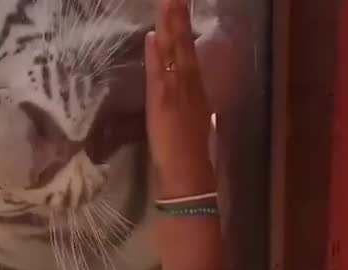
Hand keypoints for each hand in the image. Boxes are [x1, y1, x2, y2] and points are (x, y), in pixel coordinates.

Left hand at [144, 0, 220, 197]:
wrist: (189, 174)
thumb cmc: (190, 151)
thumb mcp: (192, 118)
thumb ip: (186, 95)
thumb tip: (180, 72)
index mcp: (195, 90)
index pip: (188, 53)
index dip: (184, 29)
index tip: (179, 7)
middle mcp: (188, 87)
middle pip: (182, 48)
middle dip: (178, 20)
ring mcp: (176, 93)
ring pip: (173, 55)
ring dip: (170, 28)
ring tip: (168, 3)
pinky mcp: (163, 104)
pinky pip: (160, 74)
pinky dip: (157, 55)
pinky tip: (153, 37)